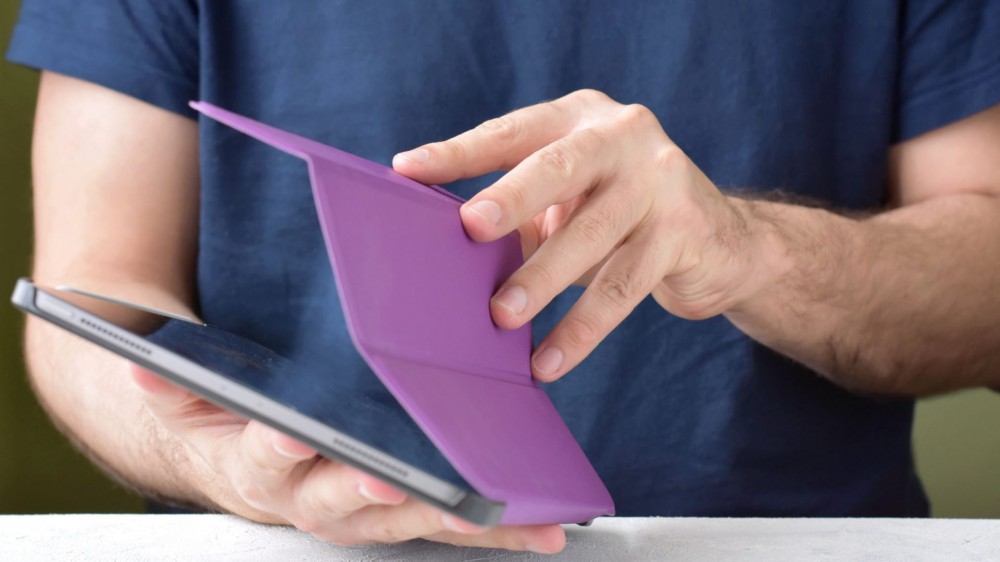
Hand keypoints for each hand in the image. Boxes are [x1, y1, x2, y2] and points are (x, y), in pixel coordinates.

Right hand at [130, 365, 564, 551]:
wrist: (244, 462)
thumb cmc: (227, 422)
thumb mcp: (191, 400)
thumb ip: (170, 382)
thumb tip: (137, 358)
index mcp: (264, 467)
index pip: (269, 459)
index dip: (278, 447)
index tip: (290, 431)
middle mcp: (316, 500)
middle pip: (349, 503)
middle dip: (378, 493)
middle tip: (405, 482)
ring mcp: (366, 513)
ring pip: (414, 522)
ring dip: (460, 519)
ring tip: (505, 510)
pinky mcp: (407, 513)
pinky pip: (453, 526)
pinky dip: (498, 529)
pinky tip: (546, 526)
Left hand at [394, 89, 769, 381]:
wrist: (723, 241)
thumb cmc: (620, 219)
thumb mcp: (569, 204)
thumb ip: (519, 215)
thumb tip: (447, 256)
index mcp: (579, 119)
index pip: (511, 132)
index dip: (459, 153)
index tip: (406, 171)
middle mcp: (623, 136)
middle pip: (559, 167)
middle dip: (512, 197)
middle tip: (468, 228)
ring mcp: (661, 179)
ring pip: (591, 233)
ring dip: (542, 279)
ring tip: (501, 317)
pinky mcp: (685, 230)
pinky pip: (624, 286)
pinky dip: (582, 328)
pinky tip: (550, 360)